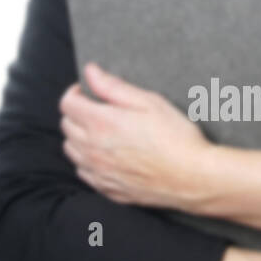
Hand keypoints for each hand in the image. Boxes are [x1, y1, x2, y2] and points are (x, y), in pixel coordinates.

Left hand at [59, 61, 212, 208]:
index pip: (67, 104)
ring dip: (78, 137)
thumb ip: (113, 86)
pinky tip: (105, 156)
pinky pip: (83, 173)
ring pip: (71, 151)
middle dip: (76, 113)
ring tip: (100, 131)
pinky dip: (87, 161)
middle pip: (66, 126)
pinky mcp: (108, 189)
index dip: (75, 92)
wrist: (194, 178)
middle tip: (97, 109)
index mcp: (101, 123)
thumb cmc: (176, 137)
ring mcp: (99, 172)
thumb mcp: (148, 101)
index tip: (88, 91)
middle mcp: (93, 149)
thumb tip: (89, 71)